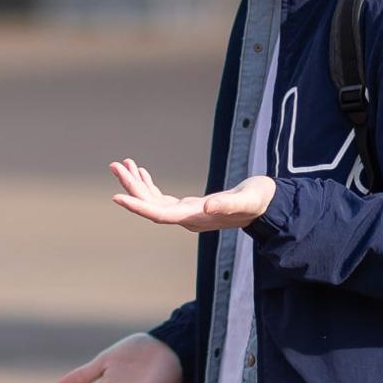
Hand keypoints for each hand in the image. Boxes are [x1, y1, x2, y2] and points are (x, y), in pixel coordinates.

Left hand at [109, 158, 275, 232]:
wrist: (268, 206)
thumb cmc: (259, 201)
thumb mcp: (246, 200)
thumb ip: (228, 203)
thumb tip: (208, 206)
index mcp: (195, 218)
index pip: (159, 215)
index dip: (137, 206)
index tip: (117, 197)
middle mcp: (186, 218)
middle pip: (151, 205)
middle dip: (131, 186)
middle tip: (114, 165)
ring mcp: (187, 213)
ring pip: (153, 200)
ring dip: (137, 183)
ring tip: (122, 164)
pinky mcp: (190, 206)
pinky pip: (162, 197)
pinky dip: (149, 184)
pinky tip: (141, 171)